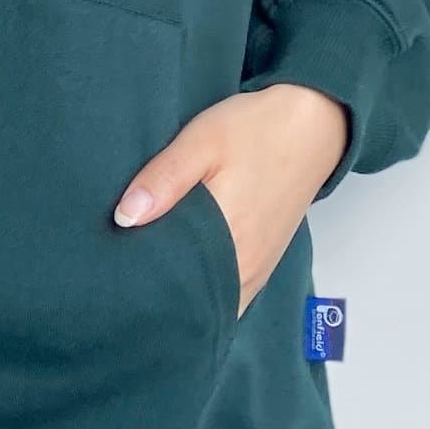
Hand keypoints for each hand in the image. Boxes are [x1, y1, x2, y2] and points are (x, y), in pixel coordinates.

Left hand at [112, 84, 348, 314]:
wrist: (313, 125)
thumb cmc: (256, 130)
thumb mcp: (202, 141)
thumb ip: (163, 179)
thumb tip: (123, 218)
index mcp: (228, 239)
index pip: (176, 287)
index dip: (145, 287)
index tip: (117, 279)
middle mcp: (246, 266)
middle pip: (194, 301)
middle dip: (160, 297)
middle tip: (125, 280)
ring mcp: (258, 270)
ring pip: (214, 303)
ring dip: (185, 295)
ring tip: (148, 277)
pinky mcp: (263, 263)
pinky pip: (231, 295)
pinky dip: (207, 291)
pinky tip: (182, 273)